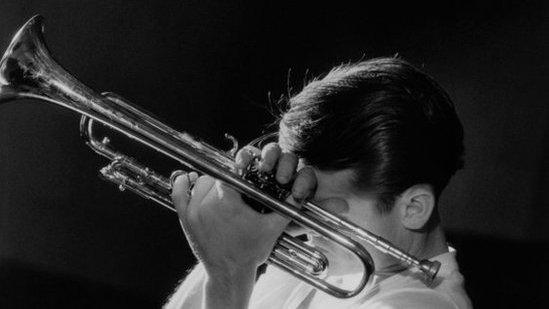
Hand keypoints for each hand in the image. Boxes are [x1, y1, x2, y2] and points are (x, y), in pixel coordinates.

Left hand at [170, 142, 316, 273]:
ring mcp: (194, 211)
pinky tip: (188, 179)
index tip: (244, 171)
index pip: (232, 172)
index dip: (239, 170)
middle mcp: (208, 204)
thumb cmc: (250, 252)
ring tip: (221, 191)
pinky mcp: (185, 219)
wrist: (229, 273)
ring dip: (210, 184)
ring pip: (201, 182)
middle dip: (228, 180)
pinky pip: (179, 193)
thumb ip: (286, 209)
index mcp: (229, 202)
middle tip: (236, 189)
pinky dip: (182, 184)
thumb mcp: (271, 229)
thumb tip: (298, 195)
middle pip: (217, 176)